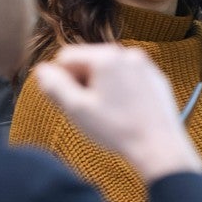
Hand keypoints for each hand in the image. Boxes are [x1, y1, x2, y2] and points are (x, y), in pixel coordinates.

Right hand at [35, 44, 201, 182]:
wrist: (160, 148)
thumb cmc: (118, 130)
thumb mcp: (77, 110)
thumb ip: (54, 86)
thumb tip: (41, 70)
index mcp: (105, 57)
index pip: (66, 57)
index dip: (62, 81)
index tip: (70, 103)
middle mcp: (127, 54)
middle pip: (88, 62)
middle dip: (83, 83)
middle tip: (89, 111)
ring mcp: (145, 65)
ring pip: (109, 70)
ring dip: (101, 87)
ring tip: (108, 115)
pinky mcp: (156, 78)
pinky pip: (129, 78)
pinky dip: (122, 91)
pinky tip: (125, 113)